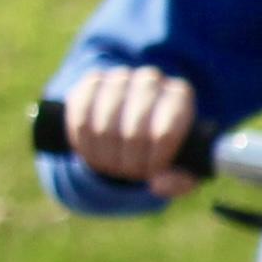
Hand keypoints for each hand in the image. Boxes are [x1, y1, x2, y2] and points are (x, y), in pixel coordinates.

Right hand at [65, 67, 200, 192]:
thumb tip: (158, 184)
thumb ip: (179, 181)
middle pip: (134, 130)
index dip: (154, 160)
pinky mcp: (92, 81)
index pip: (165, 133)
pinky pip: (80, 112)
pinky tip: (88, 153)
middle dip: (129, 161)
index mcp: (180, 96)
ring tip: (111, 167)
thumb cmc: (165, 151)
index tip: (151, 171)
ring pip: (105, 123)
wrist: (136, 131)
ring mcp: (120, 77)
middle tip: (129, 173)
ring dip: (105, 155)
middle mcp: (151, 80)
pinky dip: (82, 140)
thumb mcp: (182, 170)